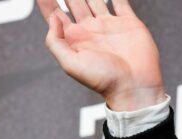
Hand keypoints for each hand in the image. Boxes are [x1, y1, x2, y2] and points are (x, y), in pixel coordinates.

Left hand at [37, 0, 164, 110]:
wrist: (134, 86)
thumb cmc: (103, 80)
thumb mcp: (71, 64)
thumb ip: (56, 42)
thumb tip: (53, 19)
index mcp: (74, 39)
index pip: (55, 14)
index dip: (47, 2)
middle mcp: (89, 30)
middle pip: (74, 1)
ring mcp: (108, 24)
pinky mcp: (128, 22)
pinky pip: (120, 0)